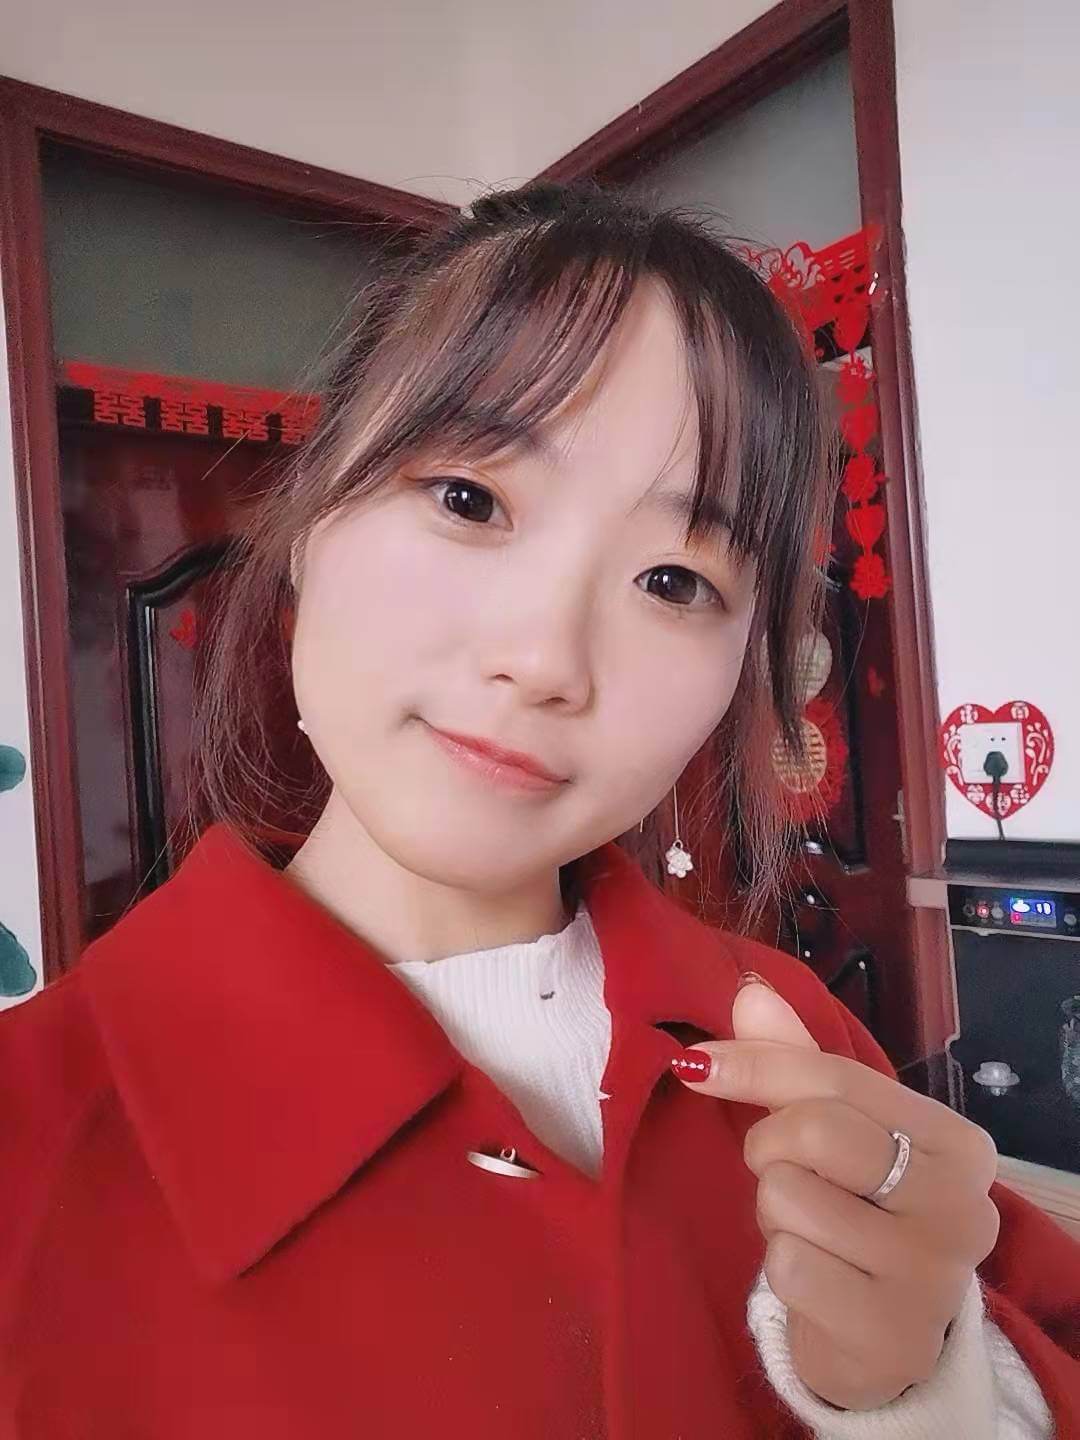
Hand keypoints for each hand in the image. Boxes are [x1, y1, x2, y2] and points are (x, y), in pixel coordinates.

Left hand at [671, 976, 1000, 1410]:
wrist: (884, 1342)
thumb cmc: (862, 1216)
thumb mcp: (839, 1130)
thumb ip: (796, 1060)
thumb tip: (750, 991)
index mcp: (957, 1143)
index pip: (838, 1078)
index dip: (756, 1064)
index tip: (697, 1062)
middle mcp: (961, 1205)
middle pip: (816, 1130)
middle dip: (770, 1147)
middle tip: (785, 1173)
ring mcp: (931, 1274)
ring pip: (790, 1198)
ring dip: (775, 1214)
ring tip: (812, 1233)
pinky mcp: (889, 1332)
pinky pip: (788, 1265)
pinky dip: (782, 1268)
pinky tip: (817, 1282)